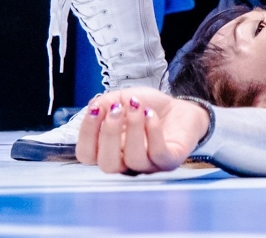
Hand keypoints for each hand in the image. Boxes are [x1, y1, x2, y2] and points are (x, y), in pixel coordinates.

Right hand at [75, 88, 209, 174]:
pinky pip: (158, 154)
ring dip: (133, 128)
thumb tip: (94, 108)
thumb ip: (105, 103)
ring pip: (134, 160)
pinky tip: (151, 114)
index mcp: (109, 151)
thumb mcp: (122, 99)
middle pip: (107, 165)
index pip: (87, 155)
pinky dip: (153, 132)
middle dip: (108, 134)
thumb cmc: (148, 108)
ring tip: (137, 106)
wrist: (180, 108)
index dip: (86, 134)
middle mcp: (126, 164)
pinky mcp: (170, 161)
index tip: (94, 109)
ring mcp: (148, 165)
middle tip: (116, 109)